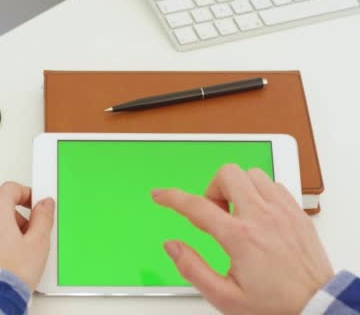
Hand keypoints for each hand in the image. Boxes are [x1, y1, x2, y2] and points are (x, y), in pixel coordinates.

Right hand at [152, 164, 332, 314]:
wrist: (317, 308)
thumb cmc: (274, 305)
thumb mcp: (224, 296)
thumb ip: (192, 268)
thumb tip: (172, 246)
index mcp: (240, 237)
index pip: (196, 206)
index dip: (172, 197)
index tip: (160, 195)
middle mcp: (262, 217)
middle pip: (228, 175)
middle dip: (212, 189)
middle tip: (215, 213)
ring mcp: (282, 212)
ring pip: (252, 174)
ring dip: (238, 188)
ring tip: (237, 213)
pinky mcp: (297, 213)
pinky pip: (274, 184)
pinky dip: (260, 192)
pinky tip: (258, 214)